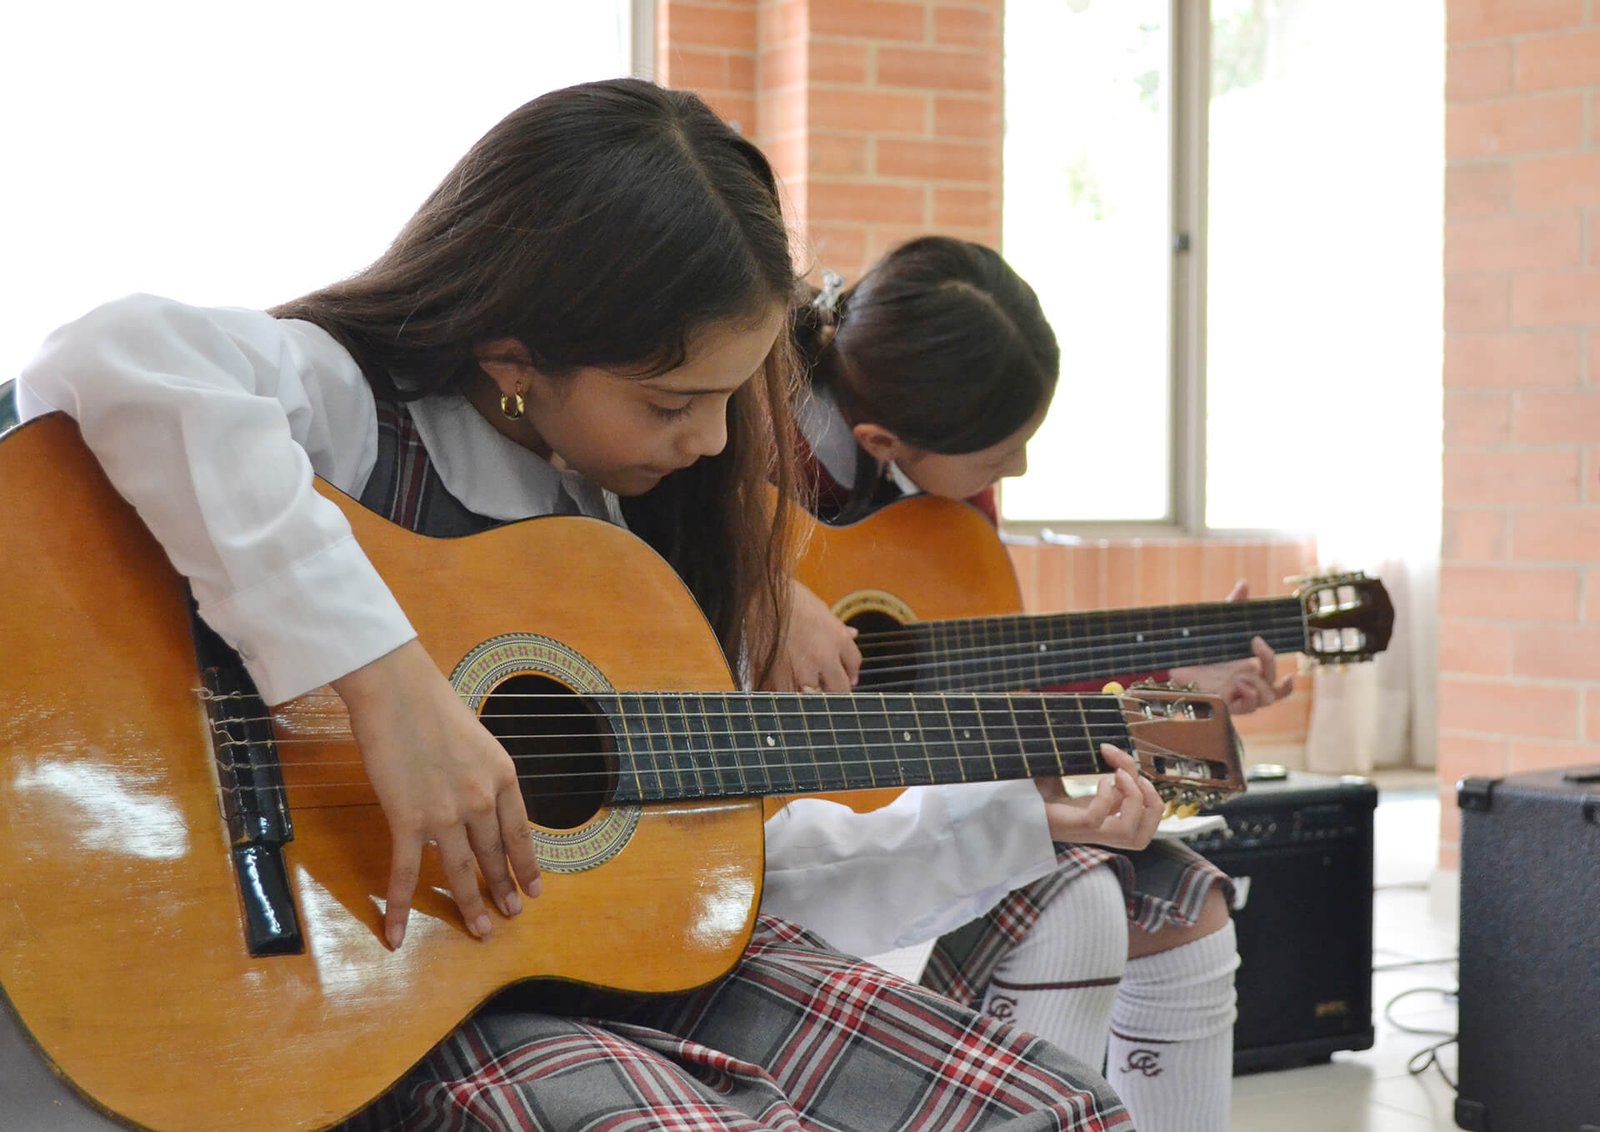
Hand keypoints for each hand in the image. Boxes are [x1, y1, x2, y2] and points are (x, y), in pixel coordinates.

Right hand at [333, 639, 540, 948]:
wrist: (398, 692)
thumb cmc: (434, 707)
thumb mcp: (478, 742)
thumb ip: (484, 776)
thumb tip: (483, 803)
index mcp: (503, 778)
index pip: (520, 834)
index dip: (526, 866)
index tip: (533, 890)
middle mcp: (481, 801)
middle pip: (493, 856)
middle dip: (503, 889)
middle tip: (510, 915)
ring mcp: (445, 815)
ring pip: (460, 872)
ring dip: (470, 905)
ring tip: (481, 931)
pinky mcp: (407, 821)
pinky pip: (405, 873)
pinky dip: (399, 907)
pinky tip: (396, 935)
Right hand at [763, 579, 861, 692]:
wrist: (759, 594)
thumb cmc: (788, 595)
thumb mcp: (820, 607)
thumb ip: (837, 627)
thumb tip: (853, 634)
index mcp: (837, 638)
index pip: (854, 665)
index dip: (851, 672)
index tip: (847, 676)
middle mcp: (823, 658)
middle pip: (841, 688)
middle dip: (836, 688)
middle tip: (827, 686)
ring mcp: (800, 671)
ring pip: (816, 698)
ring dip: (813, 696)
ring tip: (805, 689)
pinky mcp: (776, 678)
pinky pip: (788, 697)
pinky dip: (788, 695)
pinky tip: (784, 688)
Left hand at [1034, 744, 1163, 850]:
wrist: (1007, 800)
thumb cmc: (1036, 789)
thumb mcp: (1072, 775)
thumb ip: (1091, 766)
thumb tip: (1108, 746)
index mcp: (1103, 821)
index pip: (1142, 825)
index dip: (1151, 799)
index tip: (1134, 772)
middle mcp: (1097, 831)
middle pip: (1143, 839)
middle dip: (1153, 806)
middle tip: (1135, 778)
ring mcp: (1084, 832)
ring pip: (1130, 836)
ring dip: (1134, 801)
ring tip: (1119, 776)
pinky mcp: (1068, 826)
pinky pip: (1096, 821)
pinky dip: (1104, 798)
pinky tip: (1097, 781)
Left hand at [1170, 581, 1294, 715]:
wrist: (1170, 658)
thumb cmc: (1196, 645)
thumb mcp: (1217, 624)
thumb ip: (1233, 604)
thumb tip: (1244, 583)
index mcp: (1246, 672)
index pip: (1274, 686)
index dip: (1287, 686)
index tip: (1291, 675)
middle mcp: (1243, 686)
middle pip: (1272, 691)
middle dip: (1270, 663)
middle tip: (1256, 643)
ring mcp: (1233, 696)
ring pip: (1263, 700)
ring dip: (1258, 684)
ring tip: (1241, 671)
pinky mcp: (1223, 703)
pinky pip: (1246, 708)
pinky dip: (1248, 697)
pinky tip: (1238, 684)